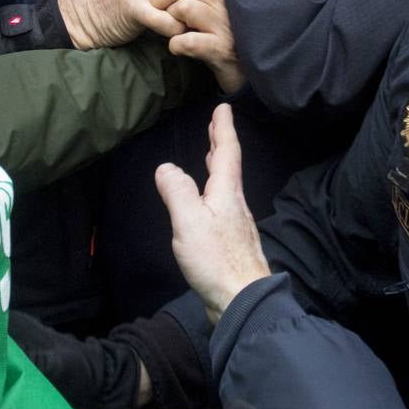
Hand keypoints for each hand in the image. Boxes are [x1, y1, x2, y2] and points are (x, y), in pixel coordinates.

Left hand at [152, 0, 243, 92]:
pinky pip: (189, 40)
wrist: (239, 69)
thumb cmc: (214, 33)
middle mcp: (222, 2)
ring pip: (184, 7)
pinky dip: (176, 44)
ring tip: (170, 29)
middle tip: (156, 11)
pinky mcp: (220, 49)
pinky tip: (176, 47)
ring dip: (168, 19)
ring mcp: (223, 26)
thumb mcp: (206, 3)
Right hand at [155, 104, 270, 324]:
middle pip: (229, 167)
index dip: (223, 129)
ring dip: (219, 166)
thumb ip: (177, 191)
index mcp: (226, 193)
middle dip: (221, 144)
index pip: (226, 152)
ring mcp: (235, 224)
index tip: (224, 107)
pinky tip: (209, 202)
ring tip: (211, 156)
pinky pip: (222, 205)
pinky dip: (215, 191)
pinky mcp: (231, 242)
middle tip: (216, 124)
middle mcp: (235, 203)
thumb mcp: (189, 221)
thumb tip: (166, 167)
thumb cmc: (216, 259)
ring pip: (226, 186)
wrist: (242, 300)